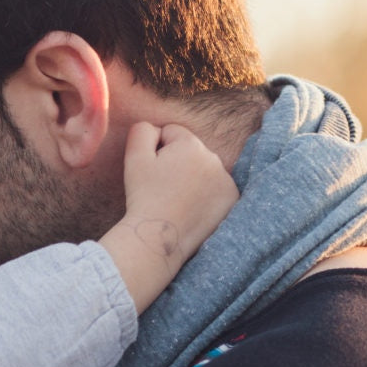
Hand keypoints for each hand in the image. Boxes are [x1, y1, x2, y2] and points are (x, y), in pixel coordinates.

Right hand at [121, 121, 237, 264]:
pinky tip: (192, 208)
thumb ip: (143, 130)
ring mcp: (226, 180)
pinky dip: (206, 195)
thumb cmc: (144, 196)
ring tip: (177, 200)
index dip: (156, 151)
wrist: (160, 236)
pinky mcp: (232, 199)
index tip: (152, 173)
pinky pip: (216, 187)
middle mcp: (214, 158)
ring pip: (203, 169)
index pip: (171, 133)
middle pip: (190, 151)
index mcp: (191, 144)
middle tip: (163, 188)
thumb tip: (157, 129)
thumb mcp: (134, 156)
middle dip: (177, 162)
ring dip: (192, 178)